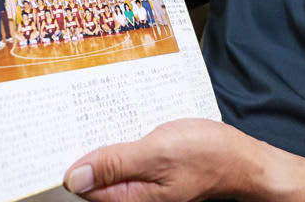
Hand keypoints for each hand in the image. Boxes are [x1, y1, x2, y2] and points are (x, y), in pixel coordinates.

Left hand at [63, 119, 262, 201]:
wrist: (244, 158)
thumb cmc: (209, 156)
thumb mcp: (158, 153)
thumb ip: (116, 163)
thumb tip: (74, 176)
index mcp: (131, 197)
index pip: (85, 185)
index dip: (71, 160)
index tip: (61, 133)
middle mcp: (136, 194)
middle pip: (98, 174)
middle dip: (88, 146)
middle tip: (81, 112)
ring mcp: (148, 182)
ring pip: (115, 162)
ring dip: (108, 138)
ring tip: (103, 111)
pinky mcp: (158, 169)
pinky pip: (132, 156)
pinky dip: (128, 137)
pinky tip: (130, 119)